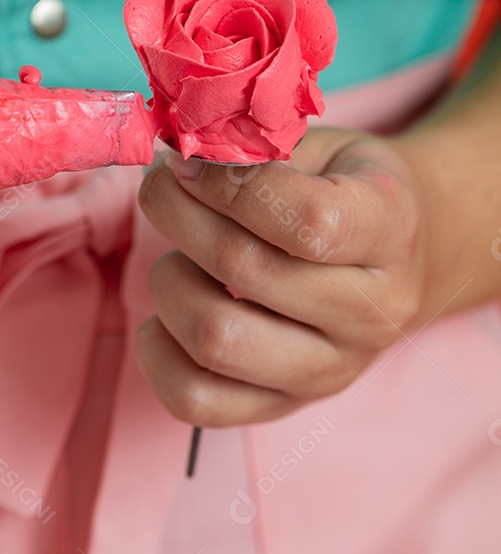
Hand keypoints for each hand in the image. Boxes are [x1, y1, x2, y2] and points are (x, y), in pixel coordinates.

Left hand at [136, 127, 449, 425]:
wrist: (395, 258)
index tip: (191, 162)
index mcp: (391, 231)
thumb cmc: (343, 187)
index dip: (228, 185)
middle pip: (245, 271)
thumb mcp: (324, 146)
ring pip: (216, 340)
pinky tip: (171, 308)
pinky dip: (159, 350)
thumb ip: (261, 150)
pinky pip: (194, 399)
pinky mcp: (284, 406)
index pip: (307, 220)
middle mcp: (371, 313)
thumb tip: (184, 159)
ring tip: (178, 252)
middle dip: (180, 215)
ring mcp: (331, 371)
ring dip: (170, 282)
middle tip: (165, 188)